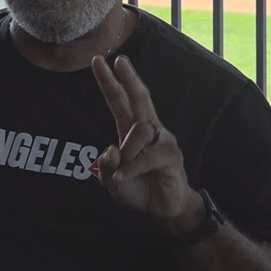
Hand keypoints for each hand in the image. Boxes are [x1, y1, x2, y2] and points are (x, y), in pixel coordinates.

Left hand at [91, 55, 201, 232]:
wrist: (161, 210)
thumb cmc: (137, 188)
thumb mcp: (111, 180)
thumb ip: (106, 166)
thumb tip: (111, 150)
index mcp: (129, 130)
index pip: (119, 101)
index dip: (110, 82)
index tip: (98, 61)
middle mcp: (148, 130)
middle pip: (140, 98)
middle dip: (129, 78)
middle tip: (120, 60)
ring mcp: (162, 141)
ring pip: (140, 130)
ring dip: (127, 150)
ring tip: (123, 170)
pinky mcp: (172, 156)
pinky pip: (147, 156)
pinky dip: (131, 169)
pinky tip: (124, 177)